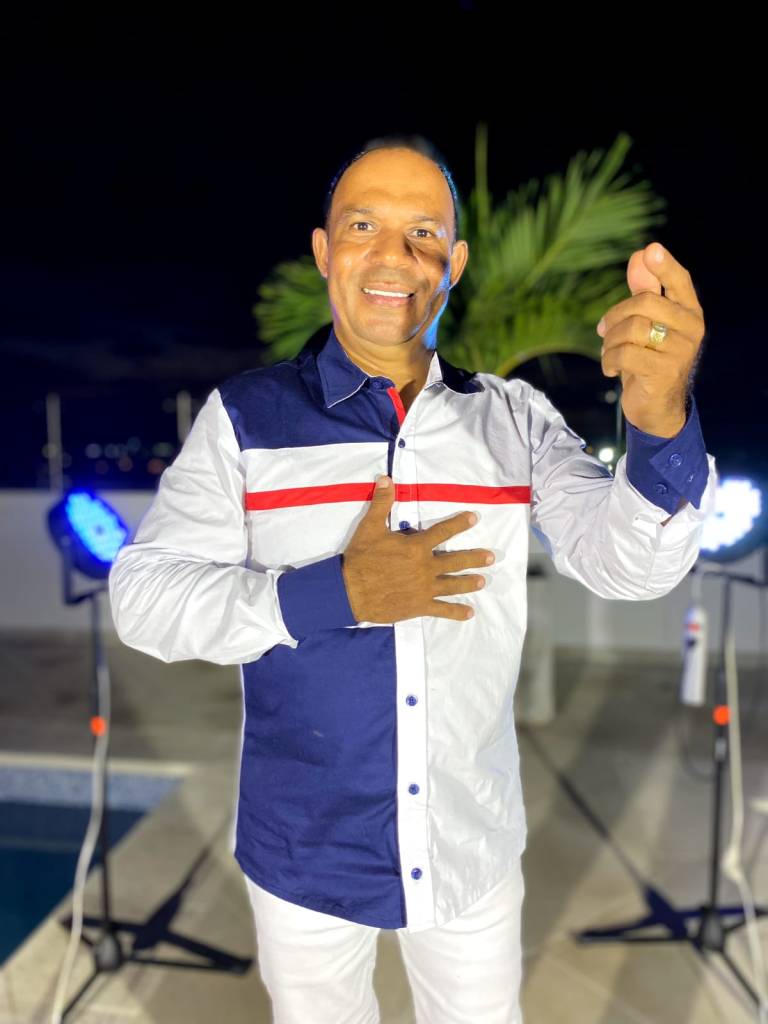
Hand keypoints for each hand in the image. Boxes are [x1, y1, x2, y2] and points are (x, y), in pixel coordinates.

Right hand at [341, 475, 494, 623]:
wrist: (350, 591)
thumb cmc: (361, 558)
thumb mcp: (370, 527)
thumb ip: (381, 503)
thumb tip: (387, 479)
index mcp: (416, 547)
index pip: (443, 532)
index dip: (460, 523)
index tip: (474, 518)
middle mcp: (426, 568)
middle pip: (456, 561)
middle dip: (475, 558)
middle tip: (490, 556)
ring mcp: (424, 589)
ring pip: (453, 585)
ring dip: (469, 582)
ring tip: (482, 581)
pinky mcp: (419, 606)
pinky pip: (442, 610)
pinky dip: (456, 612)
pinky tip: (469, 613)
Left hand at [597, 242, 705, 436]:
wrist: (657, 408)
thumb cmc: (649, 360)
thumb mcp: (645, 325)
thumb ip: (645, 292)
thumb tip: (640, 255)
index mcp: (689, 312)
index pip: (680, 281)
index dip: (664, 266)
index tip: (650, 250)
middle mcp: (691, 328)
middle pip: (644, 303)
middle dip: (615, 316)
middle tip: (603, 330)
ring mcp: (680, 350)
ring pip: (632, 328)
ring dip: (609, 341)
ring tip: (608, 352)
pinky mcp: (664, 371)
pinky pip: (625, 354)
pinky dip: (609, 361)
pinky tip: (610, 369)